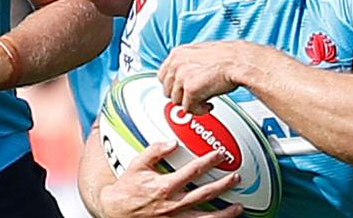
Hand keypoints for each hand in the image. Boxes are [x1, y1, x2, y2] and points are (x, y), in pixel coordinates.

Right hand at [99, 142, 242, 217]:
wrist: (114, 212)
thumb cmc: (127, 189)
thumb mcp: (136, 165)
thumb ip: (155, 151)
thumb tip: (173, 142)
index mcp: (164, 187)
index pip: (192, 172)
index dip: (208, 162)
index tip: (220, 154)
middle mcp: (171, 205)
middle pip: (204, 195)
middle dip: (223, 186)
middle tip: (236, 178)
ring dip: (224, 214)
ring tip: (239, 208)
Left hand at [159, 40, 262, 114]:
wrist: (240, 61)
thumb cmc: (229, 56)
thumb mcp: (202, 53)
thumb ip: (189, 63)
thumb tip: (187, 74)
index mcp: (178, 54)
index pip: (163, 76)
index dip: (174, 86)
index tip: (181, 90)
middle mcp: (177, 64)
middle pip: (168, 91)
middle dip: (182, 97)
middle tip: (195, 97)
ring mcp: (183, 77)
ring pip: (177, 102)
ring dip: (191, 104)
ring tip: (204, 100)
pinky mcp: (191, 90)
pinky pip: (189, 109)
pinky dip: (199, 110)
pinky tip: (209, 105)